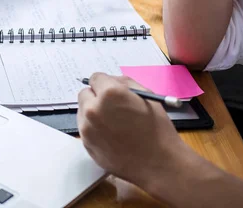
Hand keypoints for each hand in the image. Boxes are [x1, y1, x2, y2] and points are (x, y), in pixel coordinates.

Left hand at [77, 73, 187, 188]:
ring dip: (93, 113)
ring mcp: (87, 128)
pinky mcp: (86, 144)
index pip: (95, 78)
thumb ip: (124, 83)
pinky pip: (84, 128)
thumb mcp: (146, 96)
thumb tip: (110, 81)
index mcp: (110, 93)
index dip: (105, 83)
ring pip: (82, 111)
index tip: (110, 90)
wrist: (159, 164)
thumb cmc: (158, 129)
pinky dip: (93, 129)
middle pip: (85, 94)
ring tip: (113, 124)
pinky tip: (111, 136)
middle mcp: (93, 109)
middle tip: (111, 106)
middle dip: (96, 97)